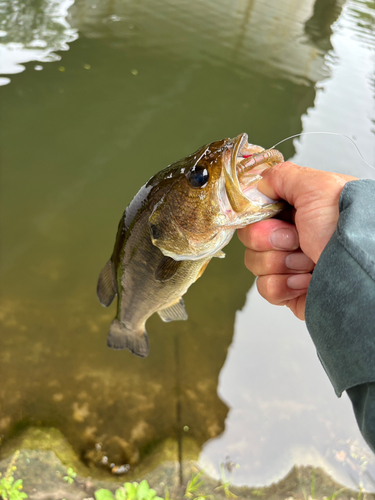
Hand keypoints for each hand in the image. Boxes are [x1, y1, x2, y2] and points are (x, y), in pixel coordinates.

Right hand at [237, 162, 356, 319]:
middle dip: (270, 239)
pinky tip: (306, 280)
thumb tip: (260, 183)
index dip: (257, 215)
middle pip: (252, 236)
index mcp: (298, 209)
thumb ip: (282, 176)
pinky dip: (283, 285)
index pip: (258, 211)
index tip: (270, 215)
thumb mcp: (316, 187)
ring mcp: (291, 264)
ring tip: (309, 261)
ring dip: (281, 262)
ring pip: (256, 262)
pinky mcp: (290, 290)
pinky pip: (266, 288)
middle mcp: (294, 235)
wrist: (360, 272)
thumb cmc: (347, 228)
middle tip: (295, 238)